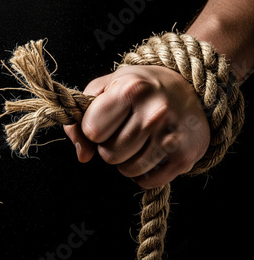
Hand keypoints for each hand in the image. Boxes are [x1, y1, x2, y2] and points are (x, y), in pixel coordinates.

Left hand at [64, 65, 209, 188]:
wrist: (189, 87)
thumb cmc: (138, 87)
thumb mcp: (104, 88)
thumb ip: (80, 120)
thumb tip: (83, 155)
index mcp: (131, 90)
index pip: (92, 131)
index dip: (93, 130)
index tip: (105, 120)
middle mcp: (155, 112)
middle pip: (109, 154)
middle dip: (110, 146)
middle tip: (125, 130)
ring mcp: (172, 135)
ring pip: (127, 170)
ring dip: (126, 161)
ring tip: (138, 140)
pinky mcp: (185, 156)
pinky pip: (147, 182)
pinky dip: (143, 174)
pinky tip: (150, 153)